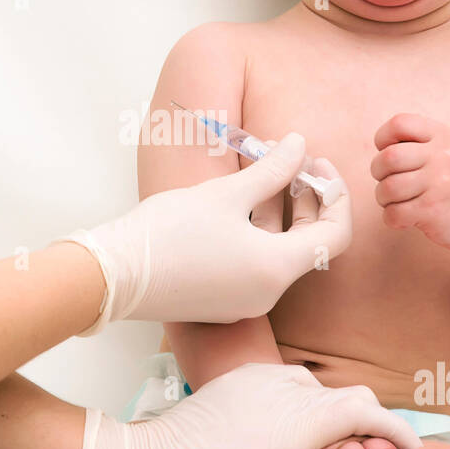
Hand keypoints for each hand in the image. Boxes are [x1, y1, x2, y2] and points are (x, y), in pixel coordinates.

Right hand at [65, 132, 352, 328]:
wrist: (113, 276)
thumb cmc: (168, 233)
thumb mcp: (225, 193)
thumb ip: (272, 169)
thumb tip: (300, 144)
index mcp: (277, 269)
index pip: (336, 234)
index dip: (334, 194)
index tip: (315, 163)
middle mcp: (269, 294)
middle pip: (311, 244)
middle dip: (308, 200)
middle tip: (293, 162)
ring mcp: (245, 303)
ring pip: (283, 254)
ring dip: (282, 214)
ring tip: (264, 174)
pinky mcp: (223, 302)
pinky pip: (258, 266)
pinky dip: (261, 234)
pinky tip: (241, 205)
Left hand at [78, 363, 421, 448]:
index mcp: (290, 428)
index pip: (364, 410)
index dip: (395, 429)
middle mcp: (279, 394)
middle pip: (349, 396)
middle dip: (368, 426)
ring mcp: (257, 381)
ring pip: (320, 387)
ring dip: (334, 414)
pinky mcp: (239, 380)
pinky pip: (289, 381)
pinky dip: (305, 402)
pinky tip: (292, 436)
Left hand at [371, 113, 449, 252]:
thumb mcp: (446, 152)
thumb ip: (417, 143)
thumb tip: (380, 148)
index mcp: (444, 136)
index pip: (400, 123)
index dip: (383, 138)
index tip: (386, 152)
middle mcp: (445, 156)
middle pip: (388, 157)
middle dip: (378, 172)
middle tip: (387, 180)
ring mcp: (441, 183)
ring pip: (388, 188)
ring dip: (383, 198)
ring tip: (395, 201)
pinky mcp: (434, 210)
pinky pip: (394, 213)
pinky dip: (391, 218)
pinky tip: (404, 218)